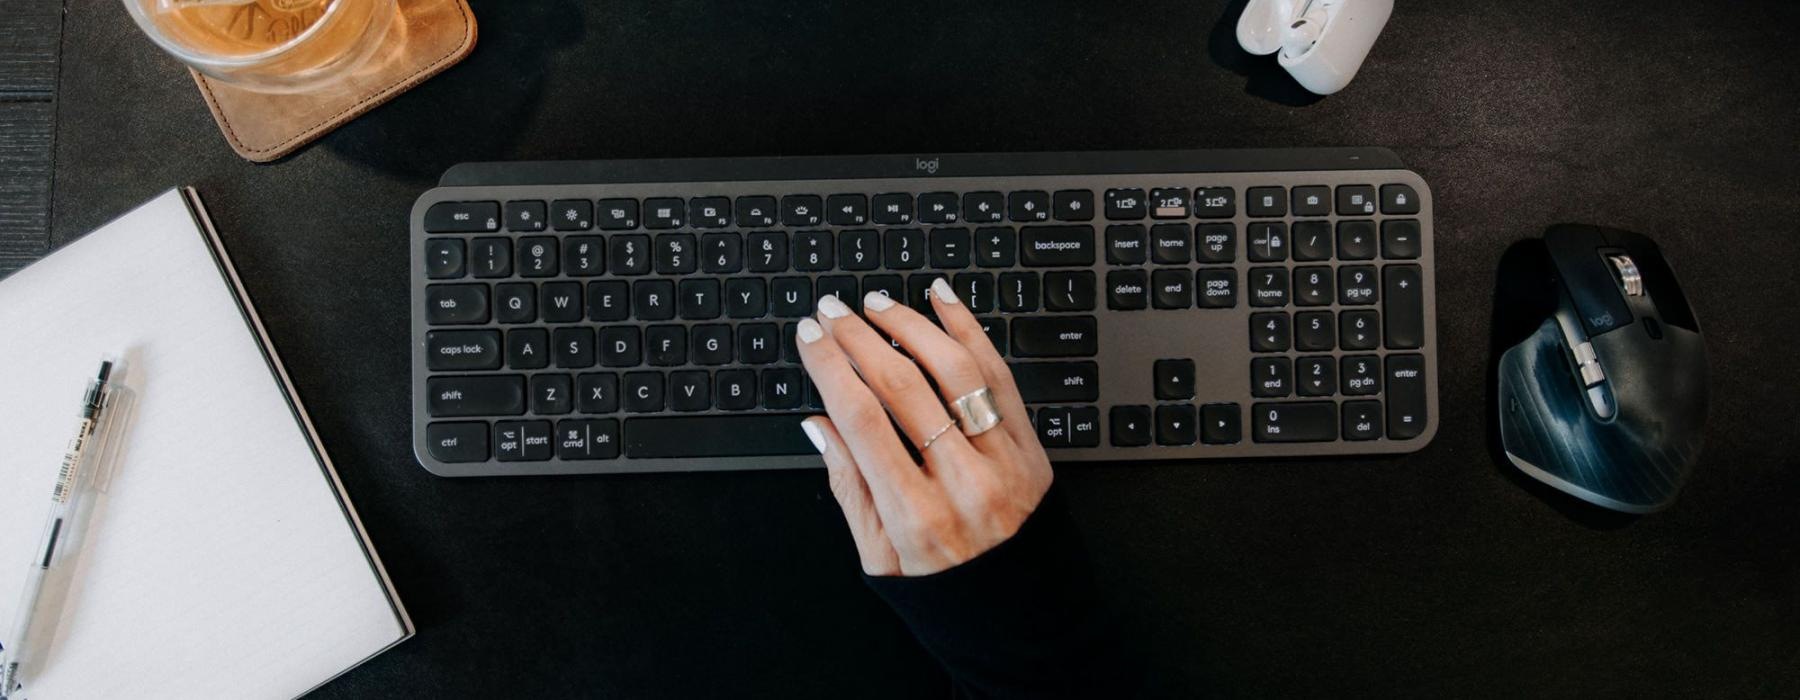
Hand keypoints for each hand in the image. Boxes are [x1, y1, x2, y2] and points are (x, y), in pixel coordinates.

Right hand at [796, 278, 1052, 576]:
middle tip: (833, 309)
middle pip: (903, 388)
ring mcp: (1003, 462)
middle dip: (859, 339)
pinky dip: (971, 333)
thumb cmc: (950, 595)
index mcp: (915, 516)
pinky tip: (944, 303)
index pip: (862, 420)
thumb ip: (850, 489)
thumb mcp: (881, 560)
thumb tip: (819, 425)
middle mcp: (963, 483)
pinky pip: (1001, 377)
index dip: (830, 368)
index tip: (811, 337)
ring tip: (879, 304)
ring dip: (912, 327)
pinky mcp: (1033, 449)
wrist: (1029, 623)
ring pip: (956, 372)